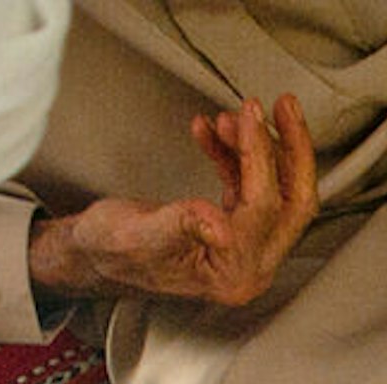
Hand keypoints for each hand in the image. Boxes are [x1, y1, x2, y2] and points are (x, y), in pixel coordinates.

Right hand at [28, 94, 317, 306]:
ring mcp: (247, 251)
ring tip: (232, 115)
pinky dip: (235, 155)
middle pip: (291, 203)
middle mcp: (250, 268)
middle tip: (284, 105)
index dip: (259, 155)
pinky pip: (250, 187)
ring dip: (259, 147)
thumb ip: (179, 225)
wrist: (94, 255)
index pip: (263, 208)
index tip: (249, 114)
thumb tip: (216, 225)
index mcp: (233, 274)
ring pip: (277, 191)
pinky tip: (212, 131)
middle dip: (291, 150)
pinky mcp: (237, 231)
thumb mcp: (138, 235)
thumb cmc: (110, 252)